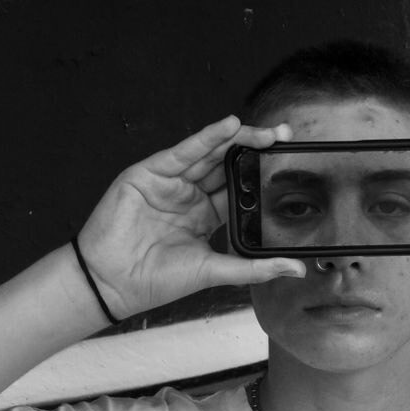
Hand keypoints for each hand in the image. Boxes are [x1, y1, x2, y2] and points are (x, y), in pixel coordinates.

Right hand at [76, 115, 306, 318]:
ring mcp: (169, 183)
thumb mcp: (216, 271)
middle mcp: (189, 195)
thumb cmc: (157, 280)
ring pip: (207, 154)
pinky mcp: (149, 174)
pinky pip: (182, 152)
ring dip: (235, 139)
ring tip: (265, 130)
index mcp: (205, 215)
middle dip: (254, 148)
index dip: (261, 174)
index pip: (238, 187)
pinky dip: (205, 138)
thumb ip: (255, 267)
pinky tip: (228, 126)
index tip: (288, 162)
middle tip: (284, 135)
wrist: (114, 284)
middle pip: (226, 164)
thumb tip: (295, 269)